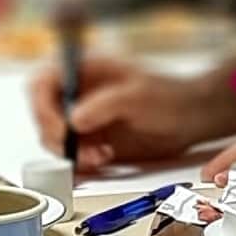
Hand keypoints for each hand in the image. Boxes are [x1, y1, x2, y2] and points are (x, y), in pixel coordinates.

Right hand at [29, 56, 235, 173]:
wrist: (192, 119)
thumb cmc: (169, 96)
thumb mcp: (137, 96)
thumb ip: (103, 105)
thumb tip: (73, 120)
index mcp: (84, 70)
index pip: (42, 83)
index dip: (42, 106)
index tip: (59, 128)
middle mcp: (78, 94)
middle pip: (43, 115)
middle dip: (57, 137)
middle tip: (78, 151)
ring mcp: (84, 119)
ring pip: (55, 140)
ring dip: (70, 154)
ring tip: (101, 156)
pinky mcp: (92, 141)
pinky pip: (72, 156)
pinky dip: (80, 164)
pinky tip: (103, 160)